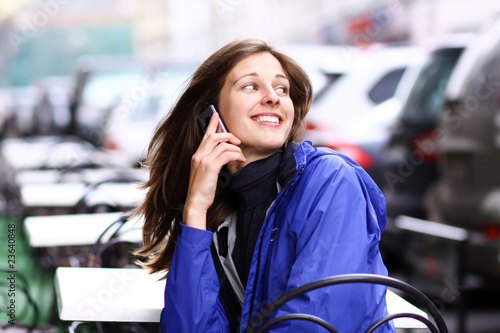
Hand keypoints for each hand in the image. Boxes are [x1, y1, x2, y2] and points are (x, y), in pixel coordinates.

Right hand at [183, 112, 245, 228]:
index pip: (205, 135)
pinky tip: (240, 159)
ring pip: (222, 145)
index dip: (212, 124)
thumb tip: (225, 156)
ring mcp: (203, 160)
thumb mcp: (205, 173)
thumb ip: (212, 162)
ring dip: (235, 148)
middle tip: (238, 140)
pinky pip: (226, 154)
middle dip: (228, 135)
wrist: (196, 202)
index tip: (216, 114)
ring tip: (241, 155)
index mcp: (197, 155)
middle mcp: (198, 155)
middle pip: (214, 136)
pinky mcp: (210, 166)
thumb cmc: (202, 190)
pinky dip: (235, 155)